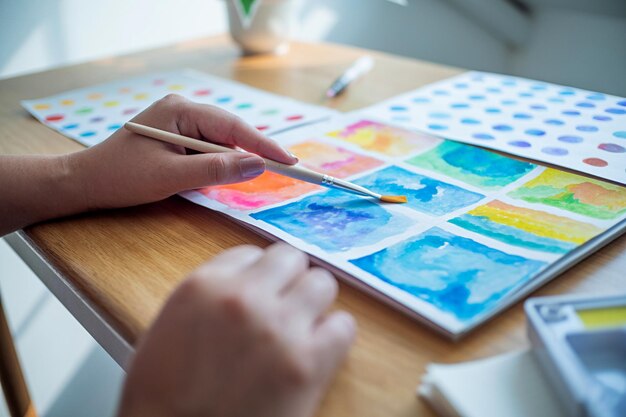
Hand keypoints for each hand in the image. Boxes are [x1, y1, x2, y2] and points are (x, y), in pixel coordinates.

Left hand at [70, 94, 296, 210]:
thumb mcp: (171, 176)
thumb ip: (216, 170)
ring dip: (235, 160)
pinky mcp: (177, 138)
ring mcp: (179, 123)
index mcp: (180, 110)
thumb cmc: (122, 178)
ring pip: (221, 142)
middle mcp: (182, 110)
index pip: (232, 126)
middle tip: (284, 171)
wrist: (85, 183)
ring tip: (258, 174)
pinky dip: (220, 164)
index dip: (263, 145)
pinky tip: (226, 174)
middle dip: (252, 152)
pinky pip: (208, 149)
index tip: (290, 161)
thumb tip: (258, 165)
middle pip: (230, 132)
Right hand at [117, 243, 354, 416]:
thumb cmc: (164, 396)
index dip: (257, 275)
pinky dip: (335, 335)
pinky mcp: (307, 363)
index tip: (260, 292)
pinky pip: (343, 325)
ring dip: (314, 302)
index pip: (251, 253)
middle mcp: (243, 298)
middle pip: (290, 257)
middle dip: (290, 279)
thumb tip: (247, 280)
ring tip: (303, 325)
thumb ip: (209, 294)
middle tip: (285, 304)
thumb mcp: (169, 326)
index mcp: (203, 286)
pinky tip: (319, 350)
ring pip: (322, 282)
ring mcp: (279, 327)